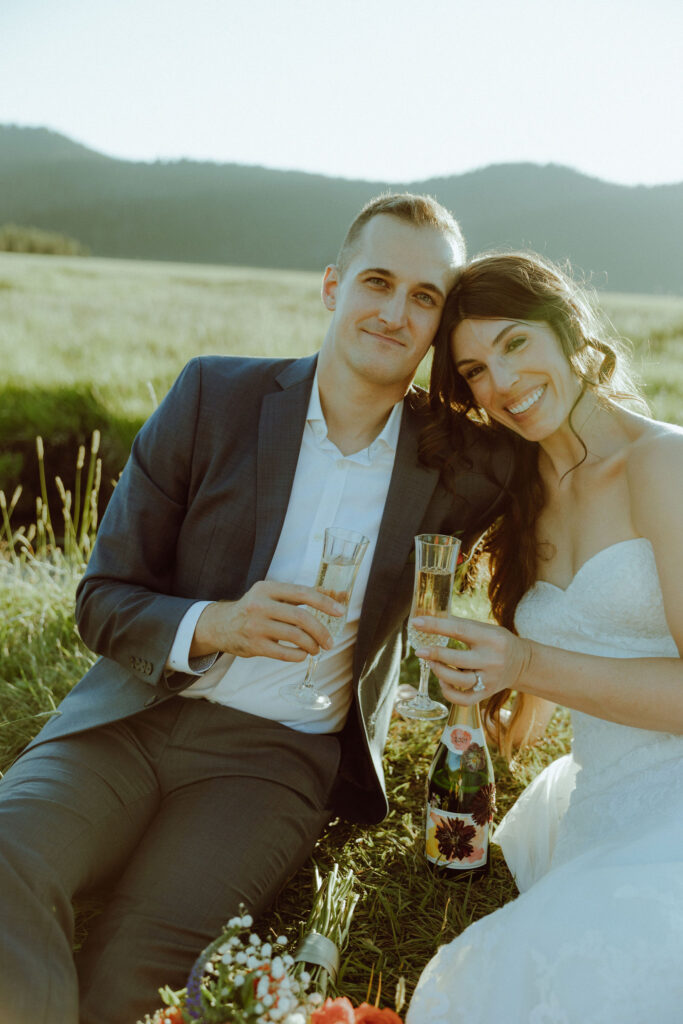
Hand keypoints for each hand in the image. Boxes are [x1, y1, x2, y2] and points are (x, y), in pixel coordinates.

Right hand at [190, 581, 344, 661]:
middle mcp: (260, 605)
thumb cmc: (253, 609)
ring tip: (317, 648)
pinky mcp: (254, 645)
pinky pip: (284, 653)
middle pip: (301, 617)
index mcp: (267, 588)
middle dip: (321, 631)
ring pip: (295, 636)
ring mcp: (256, 626)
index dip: (324, 602)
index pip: (302, 593)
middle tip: (330, 641)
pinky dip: (299, 655)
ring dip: (312, 645)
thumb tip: (330, 595)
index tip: (340, 612)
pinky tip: (303, 655)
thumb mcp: (269, 594)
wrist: (220, 625)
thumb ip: (295, 595)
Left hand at [412, 614, 531, 704]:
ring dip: (440, 672)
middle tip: (420, 651)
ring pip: (459, 681)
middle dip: (435, 654)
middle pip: (458, 659)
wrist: (521, 662)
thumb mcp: (484, 628)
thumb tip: (430, 617)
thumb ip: (460, 625)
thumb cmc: (496, 641)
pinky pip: (463, 699)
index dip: (436, 626)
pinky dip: (448, 693)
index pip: (459, 630)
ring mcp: (490, 679)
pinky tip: (443, 682)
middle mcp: (491, 659)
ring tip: (432, 664)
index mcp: (490, 638)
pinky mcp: (487, 693)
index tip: (417, 623)